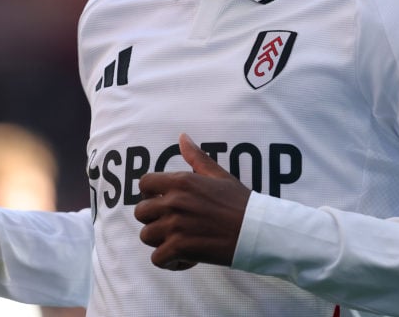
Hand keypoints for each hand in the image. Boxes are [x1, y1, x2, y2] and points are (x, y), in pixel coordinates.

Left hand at [134, 133, 251, 270]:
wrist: (257, 230)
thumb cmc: (239, 202)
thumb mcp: (218, 175)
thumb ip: (196, 157)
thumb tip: (182, 137)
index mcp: (181, 181)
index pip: (144, 183)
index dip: (150, 193)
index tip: (162, 201)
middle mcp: (174, 201)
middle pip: (140, 212)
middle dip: (153, 218)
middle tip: (171, 224)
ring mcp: (175, 226)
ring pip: (146, 236)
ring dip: (160, 241)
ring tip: (178, 241)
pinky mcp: (180, 249)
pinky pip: (157, 258)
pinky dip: (169, 261)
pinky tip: (184, 257)